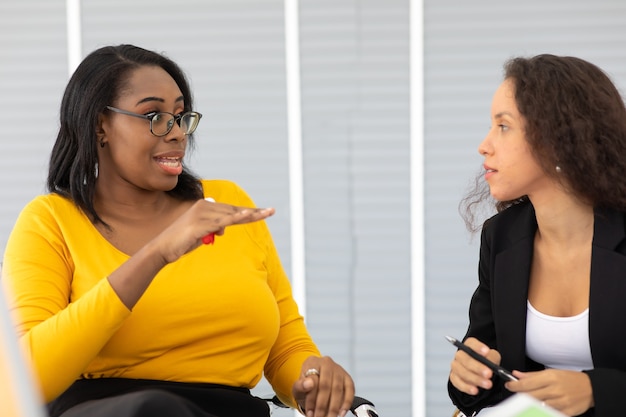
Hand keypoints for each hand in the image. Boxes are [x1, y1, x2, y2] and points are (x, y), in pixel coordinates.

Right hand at [156, 198, 273, 262]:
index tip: (264, 211)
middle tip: (272, 211)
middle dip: (254, 212)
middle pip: (234, 210)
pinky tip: (247, 215)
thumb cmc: (181, 242)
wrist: (162, 249)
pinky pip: (222, 220)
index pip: (231, 209)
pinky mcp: (200, 224)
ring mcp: (202, 214)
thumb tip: (224, 228)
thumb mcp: (202, 234)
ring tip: (266, 213)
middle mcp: (204, 206)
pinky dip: (235, 218)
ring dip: (249, 215)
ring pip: (231, 214)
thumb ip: (214, 228)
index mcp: (204, 207)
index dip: (248, 211)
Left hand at [292, 356, 354, 416]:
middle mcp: (327, 363)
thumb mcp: (298, 387)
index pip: (313, 381)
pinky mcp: (347, 378)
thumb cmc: (305, 386)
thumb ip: (300, 386)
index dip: (311, 399)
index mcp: (312, 362)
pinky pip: (350, 390)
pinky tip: (340, 413)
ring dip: (333, 407)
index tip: (309, 413)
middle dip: (322, 406)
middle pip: (326, 386)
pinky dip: (346, 403)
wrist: (314, 383)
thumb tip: (309, 383)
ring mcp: (339, 370)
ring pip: (338, 389)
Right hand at [449, 337, 502, 394]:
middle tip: (488, 373)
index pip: (471, 343)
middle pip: (465, 359)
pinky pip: (458, 382)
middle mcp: (460, 354)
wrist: (481, 373)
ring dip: (475, 379)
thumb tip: (491, 362)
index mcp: (469, 346)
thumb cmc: (487, 362)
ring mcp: (456, 366)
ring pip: (462, 372)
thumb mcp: (493, 357)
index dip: (478, 347)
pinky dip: (466, 387)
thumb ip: (492, 358)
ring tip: (487, 384)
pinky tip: (475, 390)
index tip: (486, 352)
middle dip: (477, 367)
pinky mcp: (454, 377)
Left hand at [505, 369, 592, 415]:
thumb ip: (532, 375)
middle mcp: (555, 390)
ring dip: (530, 404)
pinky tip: (539, 407)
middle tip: (516, 394)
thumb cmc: (570, 379)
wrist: (591, 388)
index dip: (515, 386)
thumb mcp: (551, 372)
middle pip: (530, 396)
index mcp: (550, 378)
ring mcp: (561, 402)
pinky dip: (542, 411)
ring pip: (538, 406)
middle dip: (520, 395)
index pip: (527, 383)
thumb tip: (516, 375)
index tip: (509, 385)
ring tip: (528, 400)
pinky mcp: (566, 412)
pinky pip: (550, 413)